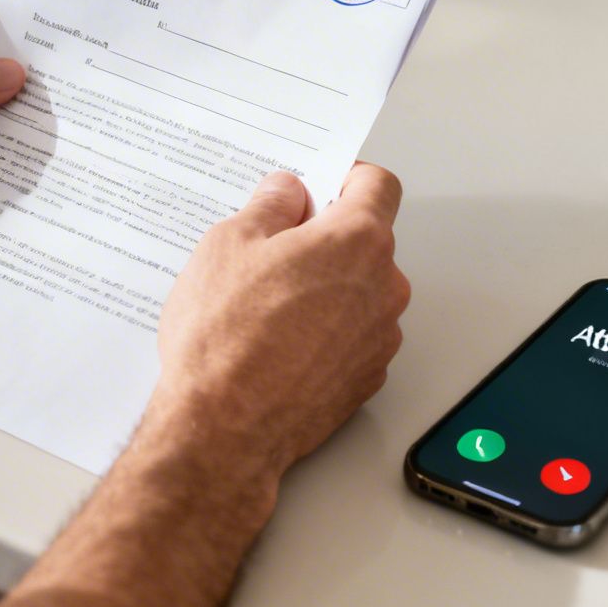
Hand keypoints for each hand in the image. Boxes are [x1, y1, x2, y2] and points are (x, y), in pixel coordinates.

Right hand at [152, 165, 407, 480]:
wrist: (225, 429)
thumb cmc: (225, 337)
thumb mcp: (228, 244)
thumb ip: (269, 206)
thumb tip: (287, 193)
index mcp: (356, 241)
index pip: (377, 185)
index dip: (346, 177)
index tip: (319, 185)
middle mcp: (383, 287)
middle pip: (366, 241)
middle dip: (324, 238)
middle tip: (270, 250)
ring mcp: (379, 338)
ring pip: (358, 292)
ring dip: (325, 288)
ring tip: (265, 307)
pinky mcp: (366, 378)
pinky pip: (351, 336)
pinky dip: (324, 332)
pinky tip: (278, 344)